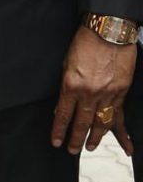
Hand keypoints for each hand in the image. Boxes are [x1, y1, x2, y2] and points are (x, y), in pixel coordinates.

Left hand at [51, 26, 135, 153]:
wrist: (107, 32)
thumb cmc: (84, 42)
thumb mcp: (66, 63)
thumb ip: (65, 85)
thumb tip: (62, 105)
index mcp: (71, 85)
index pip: (62, 114)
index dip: (58, 130)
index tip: (55, 141)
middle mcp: (89, 94)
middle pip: (81, 122)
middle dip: (75, 138)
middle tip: (71, 150)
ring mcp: (107, 95)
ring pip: (100, 124)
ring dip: (94, 138)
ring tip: (89, 147)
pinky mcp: (121, 93)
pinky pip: (120, 117)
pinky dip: (123, 134)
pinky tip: (127, 148)